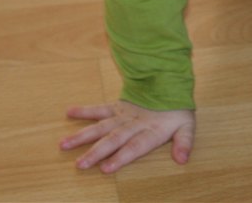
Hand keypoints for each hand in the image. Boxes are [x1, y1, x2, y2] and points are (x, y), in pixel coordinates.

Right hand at [60, 100, 194, 173]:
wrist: (170, 83)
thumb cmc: (177, 110)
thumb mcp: (187, 126)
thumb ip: (185, 142)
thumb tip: (182, 160)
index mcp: (151, 130)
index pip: (135, 146)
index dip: (122, 157)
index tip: (106, 169)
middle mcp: (134, 123)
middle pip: (114, 139)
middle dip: (96, 152)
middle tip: (79, 164)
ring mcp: (124, 114)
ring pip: (102, 126)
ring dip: (83, 135)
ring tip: (64, 144)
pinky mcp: (118, 106)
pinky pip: (100, 108)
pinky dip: (85, 110)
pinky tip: (69, 112)